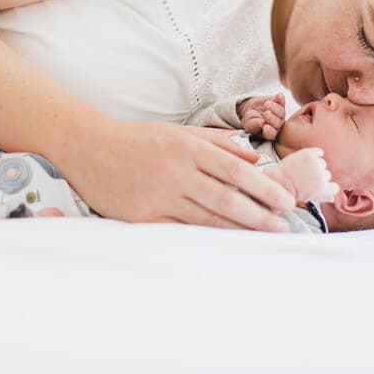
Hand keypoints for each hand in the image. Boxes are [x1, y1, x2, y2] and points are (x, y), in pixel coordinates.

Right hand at [57, 119, 296, 231]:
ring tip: (263, 235)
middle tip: (283, 226)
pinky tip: (226, 242)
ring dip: (240, 229)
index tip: (285, 200)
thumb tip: (253, 160)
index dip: (264, 188)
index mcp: (187, 147)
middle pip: (227, 198)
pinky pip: (181, 230)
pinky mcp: (142, 217)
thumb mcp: (178, 131)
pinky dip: (206, 237)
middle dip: (260, 214)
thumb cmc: (137, 139)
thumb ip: (217, 143)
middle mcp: (176, 171)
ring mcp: (158, 196)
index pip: (235, 170)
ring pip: (207, 218)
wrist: (87, 147)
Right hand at [238, 93, 285, 140]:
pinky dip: (281, 99)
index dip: (269, 131)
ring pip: (281, 112)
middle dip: (272, 118)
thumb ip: (254, 125)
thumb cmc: (250, 120)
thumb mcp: (248, 124)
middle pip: (277, 123)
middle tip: (266, 113)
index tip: (265, 127)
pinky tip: (279, 95)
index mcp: (269, 133)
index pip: (271, 134)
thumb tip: (262, 123)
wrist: (252, 109)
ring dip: (274, 108)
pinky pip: (282, 101)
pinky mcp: (280, 104)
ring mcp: (280, 115)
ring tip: (266, 104)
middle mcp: (277, 125)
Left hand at [267, 147, 339, 203]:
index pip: (334, 187)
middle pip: (327, 174)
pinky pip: (318, 152)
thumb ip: (323, 198)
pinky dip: (316, 153)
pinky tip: (310, 158)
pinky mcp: (308, 154)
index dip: (326, 186)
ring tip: (304, 169)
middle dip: (319, 176)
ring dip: (316, 165)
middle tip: (308, 178)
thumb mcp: (309, 198)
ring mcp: (315, 164)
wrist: (279, 181)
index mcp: (323, 189)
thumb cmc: (292, 191)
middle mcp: (321, 176)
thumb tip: (332, 198)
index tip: (319, 185)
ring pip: (322, 163)